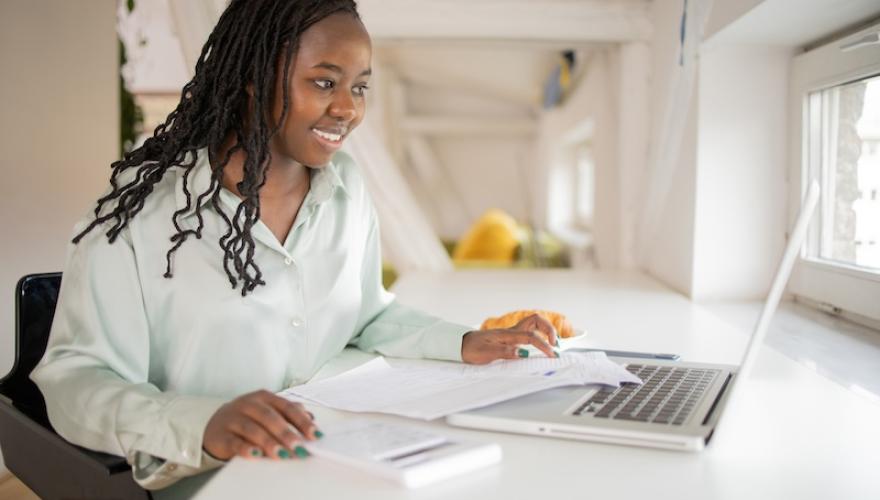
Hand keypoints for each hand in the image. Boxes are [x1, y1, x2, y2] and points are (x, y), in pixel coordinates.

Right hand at [203, 390, 319, 460]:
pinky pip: (234, 442)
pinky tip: (255, 454)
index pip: (286, 407)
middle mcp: (248, 405)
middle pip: (270, 417)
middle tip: (299, 447)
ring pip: (252, 429)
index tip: (315, 434)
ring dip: (268, 442)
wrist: (215, 425)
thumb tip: (311, 418)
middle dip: (286, 433)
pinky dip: (245, 448)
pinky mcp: (221, 435)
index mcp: (264, 397)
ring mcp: (233, 418)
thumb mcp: (268, 411)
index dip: (301, 421)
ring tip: (281, 454)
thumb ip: (289, 413)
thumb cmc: (248, 418)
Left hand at [461, 313, 558, 363]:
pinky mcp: (510, 337)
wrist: (460, 344)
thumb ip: (505, 352)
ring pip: (533, 323)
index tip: (552, 355)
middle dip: (550, 330)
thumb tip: (522, 353)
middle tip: (555, 345)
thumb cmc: (471, 349)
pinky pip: (528, 331)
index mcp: (507, 335)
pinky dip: (539, 335)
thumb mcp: (486, 354)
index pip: (531, 337)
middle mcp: (511, 331)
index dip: (543, 345)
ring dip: (545, 330)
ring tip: (552, 344)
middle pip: (536, 320)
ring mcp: (511, 333)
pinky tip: (541, 344)